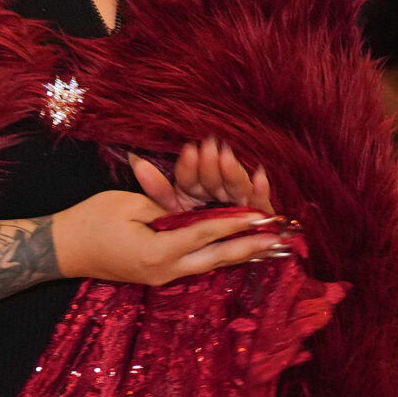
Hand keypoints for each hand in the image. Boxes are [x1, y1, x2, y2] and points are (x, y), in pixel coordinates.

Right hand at [52, 189, 291, 287]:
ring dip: (240, 254)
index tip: (262, 214)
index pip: (206, 234)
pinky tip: (239, 251)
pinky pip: (197, 264)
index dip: (236, 221)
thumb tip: (197, 208)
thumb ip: (167, 208)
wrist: (61, 250)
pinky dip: (220, 255)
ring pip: (210, 265)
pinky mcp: (159, 274)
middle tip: (281, 239)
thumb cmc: (90, 221)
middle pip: (217, 258)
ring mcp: (162, 277)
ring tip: (269, 248)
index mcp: (157, 253)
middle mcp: (165, 271)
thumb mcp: (130, 206)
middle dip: (251, 247)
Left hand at [129, 136, 277, 219]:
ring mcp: (239, 199)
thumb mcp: (169, 207)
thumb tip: (137, 162)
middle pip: (216, 177)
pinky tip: (260, 177)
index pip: (190, 175)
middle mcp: (219, 189)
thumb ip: (157, 188)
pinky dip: (261, 190)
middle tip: (209, 147)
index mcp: (196, 187)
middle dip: (211, 164)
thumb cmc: (186, 227)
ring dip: (232, 170)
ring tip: (226, 156)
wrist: (214, 249)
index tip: (189, 150)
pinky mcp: (258, 211)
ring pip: (236, 184)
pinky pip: (259, 200)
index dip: (189, 165)